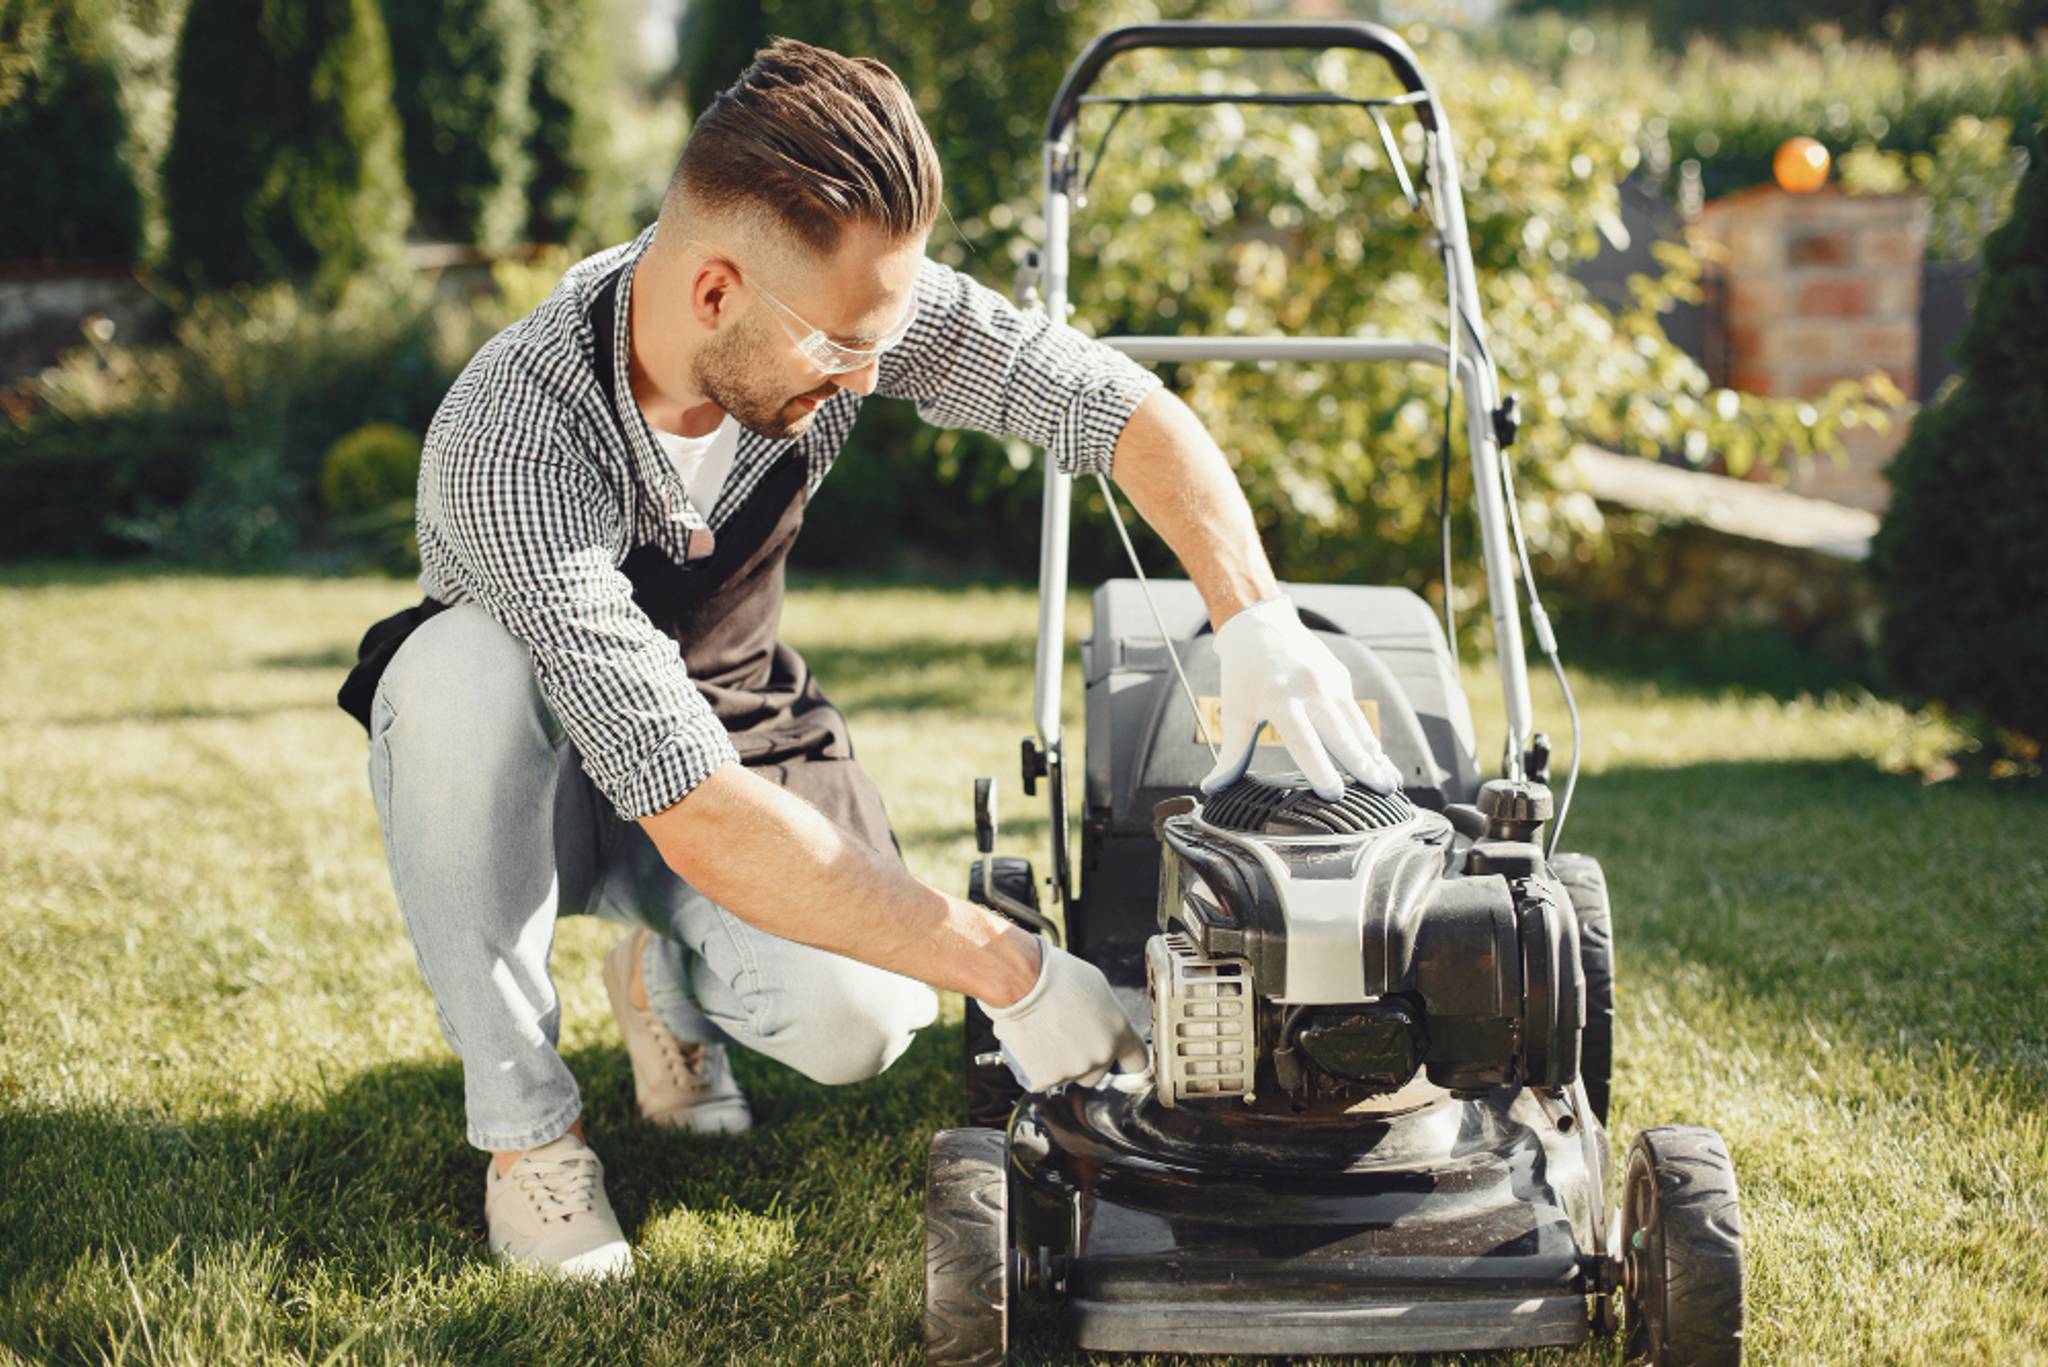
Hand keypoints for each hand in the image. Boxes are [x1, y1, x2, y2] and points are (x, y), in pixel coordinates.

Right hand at [977, 941, 1148, 1090]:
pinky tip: (1031, 1044)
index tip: (1120, 1061)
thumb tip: (1104, 1024)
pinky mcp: (1046, 1080)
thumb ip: (1107, 1013)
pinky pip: (1044, 1079)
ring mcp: (1073, 1070)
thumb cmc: (1055, 975)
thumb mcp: (1095, 986)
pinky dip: (1037, 1067)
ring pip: (1070, 1076)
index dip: (1126, 1060)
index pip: (1138, 1061)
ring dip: (1061, 1063)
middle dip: (1086, 1060)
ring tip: (1044, 1034)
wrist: (1019, 982)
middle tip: (1067, 1037)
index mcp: (1118, 1031)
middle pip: (1099, 1073)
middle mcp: (1100, 1055)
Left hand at [1198, 595, 1401, 801]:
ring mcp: (1330, 682)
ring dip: (1373, 756)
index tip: (1333, 793)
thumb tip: (1213, 788)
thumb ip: (1232, 753)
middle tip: (1383, 792)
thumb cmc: (1242, 673)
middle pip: (1340, 735)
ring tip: (1390, 782)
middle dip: (1363, 766)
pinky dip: (1368, 738)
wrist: (1260, 624)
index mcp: (1279, 699)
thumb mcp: (1234, 711)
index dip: (1318, 767)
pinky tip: (1379, 760)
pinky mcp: (1341, 678)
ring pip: (1356, 726)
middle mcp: (1310, 689)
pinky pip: (1356, 715)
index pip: (1302, 740)